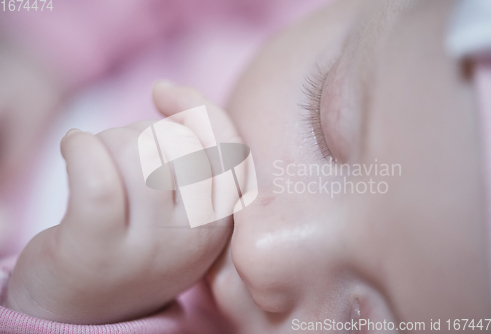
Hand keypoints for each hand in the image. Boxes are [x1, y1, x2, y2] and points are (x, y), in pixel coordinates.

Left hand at [3, 82, 241, 323]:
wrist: (85, 303)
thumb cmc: (134, 241)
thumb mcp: (183, 207)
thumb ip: (195, 157)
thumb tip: (168, 90)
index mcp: (220, 225)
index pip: (228, 147)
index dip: (197, 107)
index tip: (163, 93)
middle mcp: (194, 238)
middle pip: (175, 140)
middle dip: (142, 133)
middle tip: (122, 161)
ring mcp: (148, 248)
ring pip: (134, 149)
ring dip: (106, 142)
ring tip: (97, 169)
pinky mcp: (97, 250)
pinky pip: (96, 171)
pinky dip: (80, 146)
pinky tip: (74, 147)